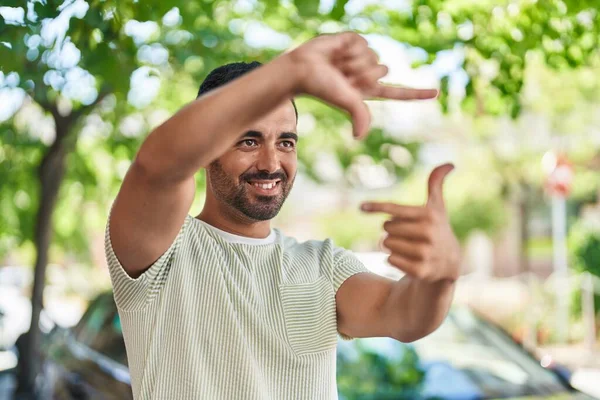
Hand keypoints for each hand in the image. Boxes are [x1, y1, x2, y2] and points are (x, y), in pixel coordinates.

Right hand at [287, 32, 437, 138]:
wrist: (301, 69)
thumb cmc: (320, 88)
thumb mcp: (345, 101)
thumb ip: (359, 114)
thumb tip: (360, 137)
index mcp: (368, 92)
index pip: (398, 93)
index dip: (417, 93)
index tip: (436, 93)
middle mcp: (367, 75)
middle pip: (384, 70)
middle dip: (364, 73)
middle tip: (343, 77)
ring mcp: (361, 57)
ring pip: (374, 55)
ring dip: (355, 61)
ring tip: (337, 65)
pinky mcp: (353, 42)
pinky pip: (363, 42)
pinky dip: (349, 48)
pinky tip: (336, 52)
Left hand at [360, 164, 460, 281]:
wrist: (450, 263)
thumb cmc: (437, 229)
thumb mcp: (438, 207)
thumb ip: (436, 184)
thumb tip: (450, 163)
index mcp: (429, 215)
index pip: (395, 209)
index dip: (377, 206)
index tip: (361, 207)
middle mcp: (428, 233)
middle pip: (387, 228)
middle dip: (392, 230)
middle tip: (407, 234)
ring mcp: (425, 253)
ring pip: (386, 244)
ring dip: (392, 246)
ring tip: (408, 247)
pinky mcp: (420, 270)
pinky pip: (390, 260)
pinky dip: (393, 259)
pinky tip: (408, 260)